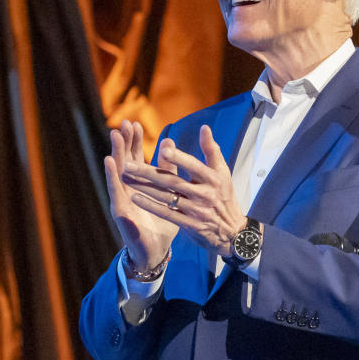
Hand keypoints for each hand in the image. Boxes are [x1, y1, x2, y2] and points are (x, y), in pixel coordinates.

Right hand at [104, 120, 178, 269]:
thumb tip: (169, 142)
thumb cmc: (161, 220)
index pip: (135, 158)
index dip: (134, 141)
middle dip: (124, 142)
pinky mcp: (120, 212)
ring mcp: (122, 200)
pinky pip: (116, 192)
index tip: (135, 124)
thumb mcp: (169, 192)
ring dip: (116, 153)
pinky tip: (109, 163)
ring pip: (117, 173)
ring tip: (115, 137)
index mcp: (140, 184)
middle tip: (123, 124)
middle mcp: (128, 189)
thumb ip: (168, 169)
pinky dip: (112, 176)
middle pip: (124, 161)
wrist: (155, 250)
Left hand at [122, 125, 245, 256]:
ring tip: (126, 178)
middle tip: (128, 165)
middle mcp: (204, 194)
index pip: (194, 166)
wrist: (233, 232)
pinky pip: (167, 214)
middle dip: (148, 173)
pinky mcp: (189, 225)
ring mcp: (195, 210)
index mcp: (213, 178)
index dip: (179, 159)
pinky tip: (136, 198)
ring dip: (144, 188)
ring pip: (166, 197)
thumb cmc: (224, 196)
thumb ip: (212, 150)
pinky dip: (151, 206)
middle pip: (173, 181)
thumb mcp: (223, 172)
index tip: (162, 150)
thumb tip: (204, 128)